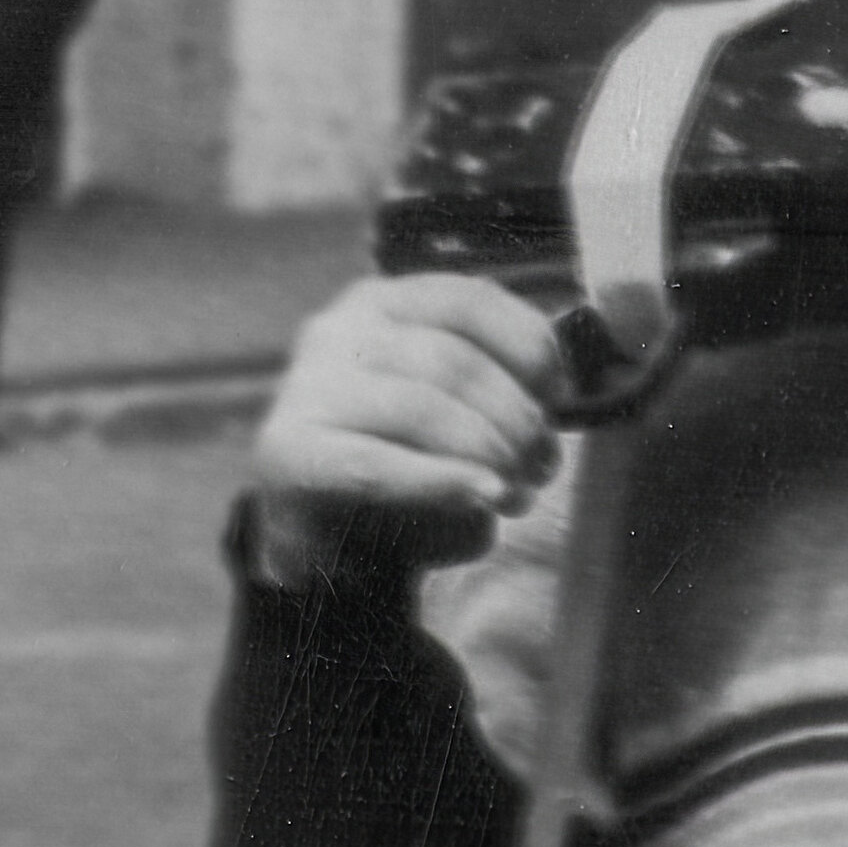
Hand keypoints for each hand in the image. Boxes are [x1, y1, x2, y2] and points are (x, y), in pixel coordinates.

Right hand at [248, 269, 575, 585]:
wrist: (324, 546)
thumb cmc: (404, 469)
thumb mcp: (458, 415)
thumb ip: (500, 392)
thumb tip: (551, 403)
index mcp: (384, 304)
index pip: (469, 300)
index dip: (528, 345)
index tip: (558, 396)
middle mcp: (339, 330)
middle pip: (453, 361)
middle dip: (515, 417)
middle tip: (542, 467)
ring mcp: (307, 388)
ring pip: (421, 408)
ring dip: (486, 454)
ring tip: (517, 493)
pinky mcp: (289, 451)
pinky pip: (376, 464)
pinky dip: (440, 481)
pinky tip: (483, 495)